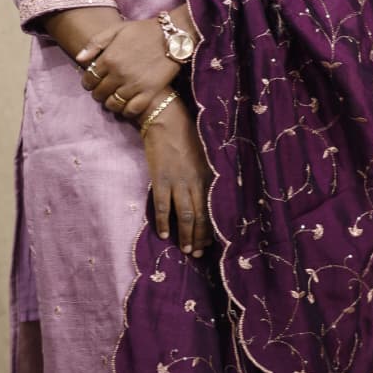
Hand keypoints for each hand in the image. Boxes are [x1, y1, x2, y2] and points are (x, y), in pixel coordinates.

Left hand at [77, 18, 180, 119]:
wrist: (172, 36)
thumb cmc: (143, 31)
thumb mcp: (117, 29)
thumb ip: (96, 43)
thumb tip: (79, 59)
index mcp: (109, 58)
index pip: (89, 78)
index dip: (88, 82)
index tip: (92, 82)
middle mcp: (118, 74)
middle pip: (99, 93)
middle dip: (98, 93)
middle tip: (103, 90)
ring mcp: (134, 85)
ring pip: (113, 104)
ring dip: (110, 103)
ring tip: (114, 98)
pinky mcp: (149, 92)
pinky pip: (131, 110)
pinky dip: (126, 111)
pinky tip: (127, 105)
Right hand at [139, 91, 213, 258]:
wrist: (165, 119)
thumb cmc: (186, 134)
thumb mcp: (204, 155)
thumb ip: (207, 174)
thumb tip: (210, 194)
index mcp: (208, 175)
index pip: (212, 208)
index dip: (212, 228)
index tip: (211, 243)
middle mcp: (196, 182)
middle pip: (200, 216)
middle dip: (200, 237)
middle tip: (198, 253)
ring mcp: (177, 182)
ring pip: (185, 215)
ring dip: (186, 235)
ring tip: (186, 250)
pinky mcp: (160, 179)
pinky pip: (162, 206)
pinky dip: (163, 222)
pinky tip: (164, 234)